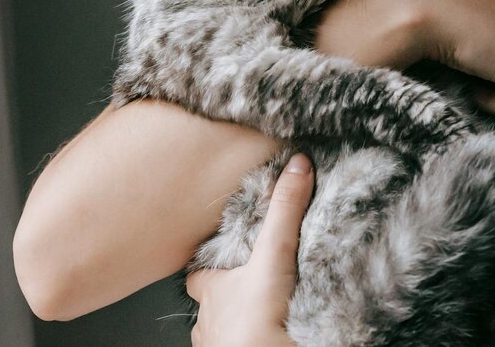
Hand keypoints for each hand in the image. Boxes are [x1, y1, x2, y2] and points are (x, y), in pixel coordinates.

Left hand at [186, 153, 313, 346]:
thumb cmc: (255, 322)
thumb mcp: (273, 256)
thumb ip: (285, 212)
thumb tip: (297, 165)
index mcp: (211, 291)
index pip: (197, 275)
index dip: (208, 267)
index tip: (220, 259)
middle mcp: (208, 320)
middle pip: (211, 304)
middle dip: (227, 296)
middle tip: (250, 287)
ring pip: (222, 330)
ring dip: (238, 321)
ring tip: (262, 314)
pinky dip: (249, 342)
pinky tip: (267, 337)